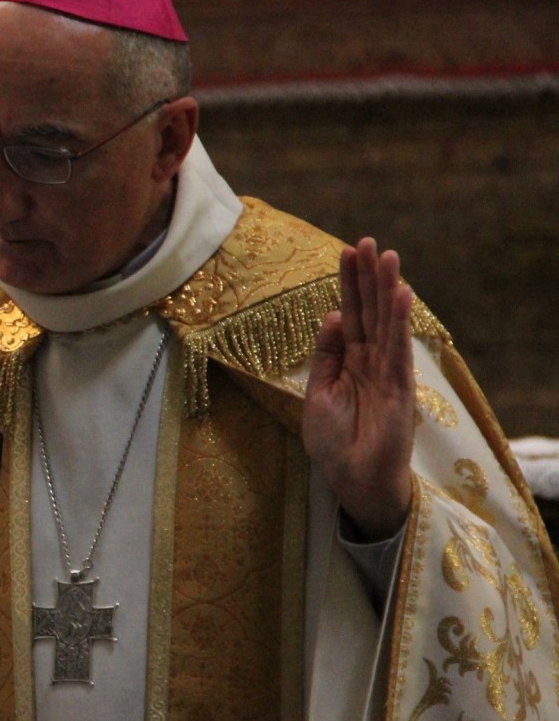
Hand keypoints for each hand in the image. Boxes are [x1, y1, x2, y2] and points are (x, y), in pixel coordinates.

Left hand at [303, 237, 415, 540]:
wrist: (352, 479)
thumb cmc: (335, 440)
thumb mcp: (318, 392)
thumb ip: (326, 355)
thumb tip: (330, 314)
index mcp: (351, 360)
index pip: (350, 314)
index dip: (348, 284)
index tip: (347, 252)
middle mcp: (372, 360)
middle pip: (370, 311)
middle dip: (368, 277)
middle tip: (367, 241)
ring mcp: (388, 373)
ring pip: (386, 323)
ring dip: (387, 290)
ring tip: (388, 257)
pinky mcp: (399, 389)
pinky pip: (398, 350)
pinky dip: (398, 323)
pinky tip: (400, 297)